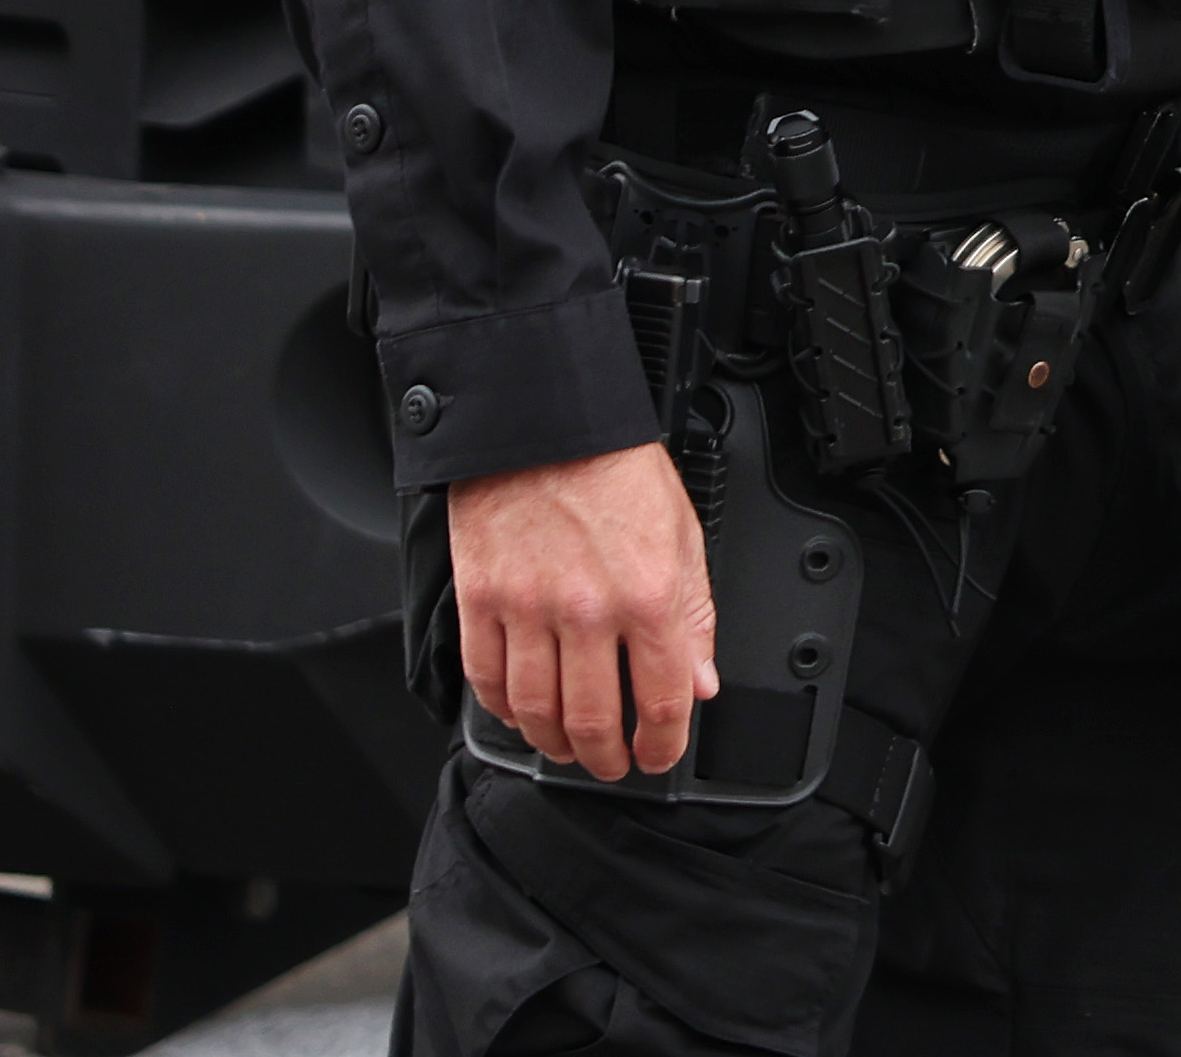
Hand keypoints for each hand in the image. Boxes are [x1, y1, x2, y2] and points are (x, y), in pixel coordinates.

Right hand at [451, 443, 709, 778]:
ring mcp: (527, 606)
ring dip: (554, 744)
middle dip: (607, 758)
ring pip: (536, 711)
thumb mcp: (682, 533)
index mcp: (647, 593)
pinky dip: (504, 710)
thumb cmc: (614, 466)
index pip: (662, 700)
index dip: (663, 744)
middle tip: (612, 764)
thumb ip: (694, 613)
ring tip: (567, 748)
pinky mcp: (481, 597)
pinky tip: (520, 713)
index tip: (659, 754)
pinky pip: (487, 678)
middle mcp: (587, 608)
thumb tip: (700, 679)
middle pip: (593, 720)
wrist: (546, 418)